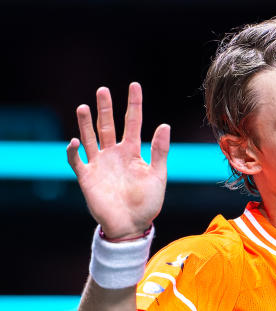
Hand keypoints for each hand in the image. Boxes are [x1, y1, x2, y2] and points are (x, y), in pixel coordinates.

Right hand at [66, 83, 169, 238]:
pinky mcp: (87, 177)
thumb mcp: (158, 174)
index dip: (134, 104)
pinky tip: (76, 141)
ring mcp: (99, 164)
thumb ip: (159, 150)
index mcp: (132, 152)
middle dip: (105, 108)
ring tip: (84, 106)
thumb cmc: (148, 202)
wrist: (132, 225)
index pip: (133, 122)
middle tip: (103, 90)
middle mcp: (114, 154)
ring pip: (90, 139)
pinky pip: (77, 161)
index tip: (134, 85)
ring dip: (86, 124)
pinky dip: (75, 151)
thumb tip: (164, 125)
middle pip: (108, 126)